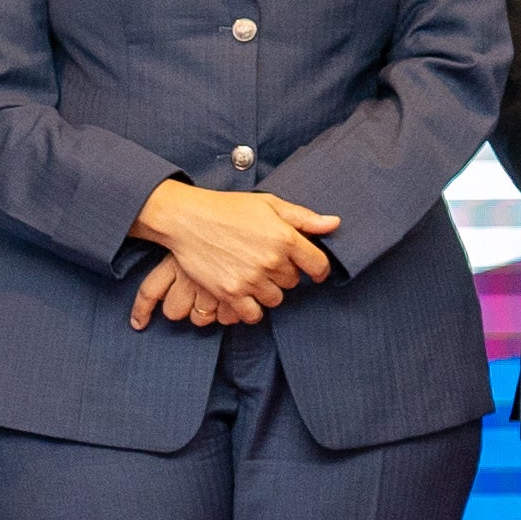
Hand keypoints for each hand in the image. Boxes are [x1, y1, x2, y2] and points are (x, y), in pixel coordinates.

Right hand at [135, 181, 341, 320]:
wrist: (186, 219)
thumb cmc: (227, 208)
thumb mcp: (269, 204)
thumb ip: (303, 217)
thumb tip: (334, 224)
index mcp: (285, 237)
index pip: (318, 265)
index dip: (318, 269)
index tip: (312, 271)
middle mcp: (271, 260)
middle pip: (293, 282)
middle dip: (284, 274)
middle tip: (266, 261)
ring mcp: (251, 279)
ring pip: (275, 299)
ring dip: (267, 290)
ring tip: (253, 275)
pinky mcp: (231, 293)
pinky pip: (253, 315)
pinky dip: (250, 308)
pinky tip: (244, 294)